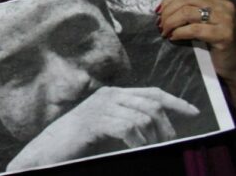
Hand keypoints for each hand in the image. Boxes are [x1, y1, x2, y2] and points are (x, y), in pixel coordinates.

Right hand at [7, 86, 198, 170]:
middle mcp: (108, 95)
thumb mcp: (107, 124)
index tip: (193, 113)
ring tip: (149, 148)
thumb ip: (127, 119)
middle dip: (165, 126)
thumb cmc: (78, 140)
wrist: (49, 147)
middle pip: (151, 105)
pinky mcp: (95, 122)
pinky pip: (128, 129)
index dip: (175, 101)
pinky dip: (137, 142)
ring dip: (152, 138)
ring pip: (143, 118)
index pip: (151, 92)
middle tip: (166, 143)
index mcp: (112, 93)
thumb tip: (158, 127)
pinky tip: (136, 149)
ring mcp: (100, 107)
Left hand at [158, 0, 235, 91]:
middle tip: (160, 24)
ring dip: (170, 22)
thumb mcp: (201, 20)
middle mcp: (224, 5)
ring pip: (187, 13)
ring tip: (165, 32)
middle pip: (185, 0)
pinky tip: (174, 37)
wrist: (231, 62)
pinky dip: (179, 33)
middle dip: (167, 12)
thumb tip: (161, 8)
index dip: (168, 0)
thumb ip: (188, 9)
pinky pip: (194, 29)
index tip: (158, 12)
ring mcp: (226, 19)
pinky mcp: (224, 35)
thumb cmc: (213, 40)